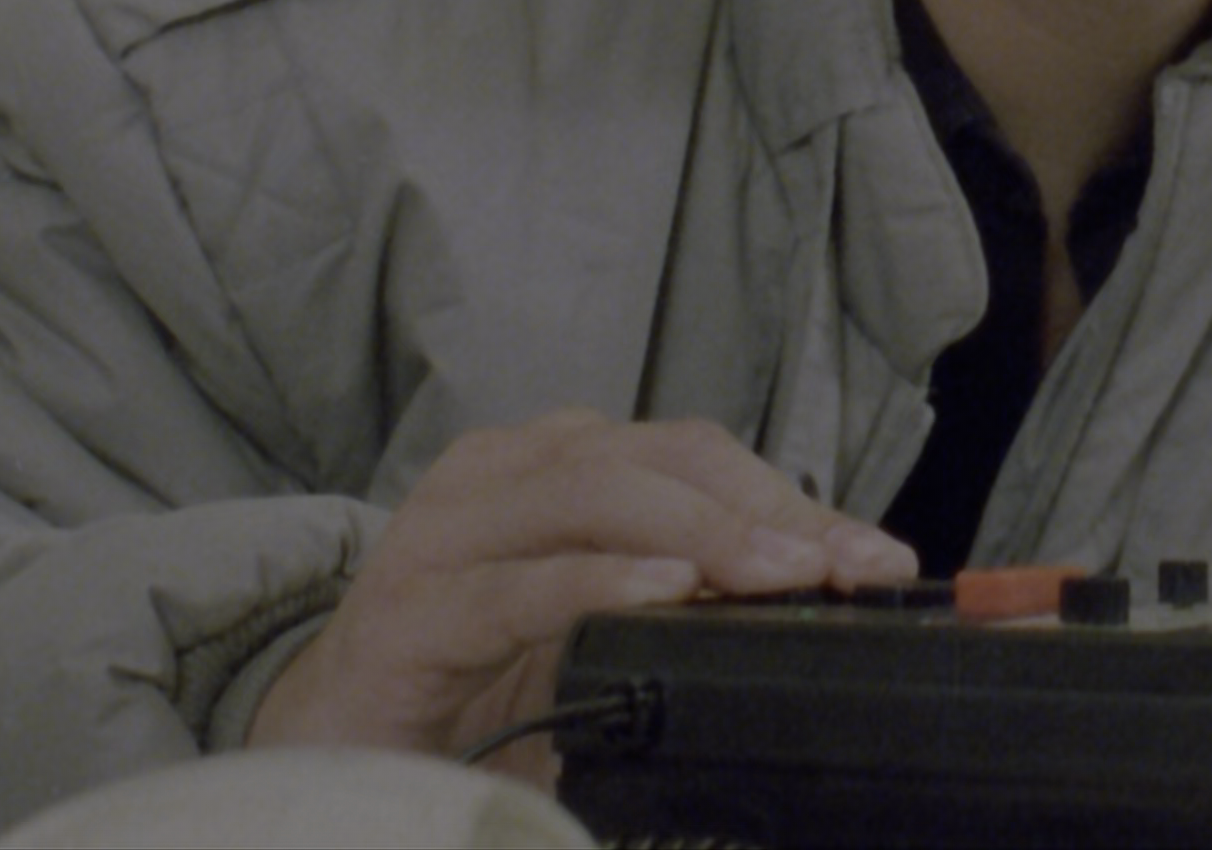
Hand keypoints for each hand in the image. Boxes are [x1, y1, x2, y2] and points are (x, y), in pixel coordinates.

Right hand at [250, 411, 918, 778]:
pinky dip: (596, 582)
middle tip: (846, 569)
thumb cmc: (477, 688)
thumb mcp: (601, 641)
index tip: (881, 556)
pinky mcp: (407, 613)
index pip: (696, 456)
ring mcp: (446, 535)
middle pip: (659, 459)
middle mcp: (502, 477)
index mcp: (555, 468)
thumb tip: (823, 613)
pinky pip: (515, 585)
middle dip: (767, 510)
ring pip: (593, 495)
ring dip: (702, 533)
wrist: (330, 756)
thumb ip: (690, 611)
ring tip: (780, 578)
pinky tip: (663, 594)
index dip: (794, 497)